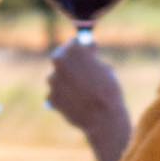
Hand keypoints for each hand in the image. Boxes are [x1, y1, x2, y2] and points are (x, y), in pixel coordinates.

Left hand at [48, 41, 131, 160]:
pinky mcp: (51, 96)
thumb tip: (85, 57)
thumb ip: (91, 61)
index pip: (74, 43)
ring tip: (80, 92)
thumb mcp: (105, 69)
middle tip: (75, 68)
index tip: (84, 51)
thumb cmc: (108, 91)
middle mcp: (60, 61)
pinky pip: (55, 94)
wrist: (103, 117)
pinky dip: (62, 97)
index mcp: (75, 50)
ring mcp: (53, 79)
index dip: (80, 48)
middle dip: (68, 62)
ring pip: (56, 77)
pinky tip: (75, 103)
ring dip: (64, 81)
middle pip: (60, 57)